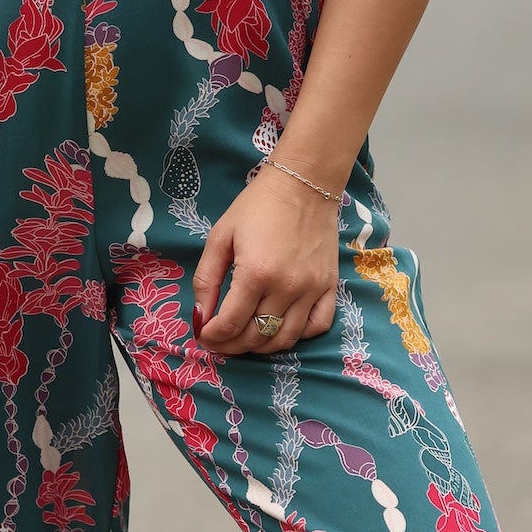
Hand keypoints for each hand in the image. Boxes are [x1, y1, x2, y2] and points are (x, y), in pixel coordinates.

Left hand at [193, 162, 339, 355]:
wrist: (303, 184)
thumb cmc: (257, 207)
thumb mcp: (220, 237)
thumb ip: (206, 279)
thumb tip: (201, 316)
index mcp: (256, 274)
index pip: (230, 324)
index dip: (212, 336)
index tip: (204, 334)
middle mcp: (287, 288)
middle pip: (256, 336)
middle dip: (231, 345)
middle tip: (219, 340)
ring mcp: (312, 290)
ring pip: (285, 338)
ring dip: (261, 346)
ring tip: (245, 339)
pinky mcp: (329, 286)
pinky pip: (318, 325)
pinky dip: (298, 335)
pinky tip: (281, 328)